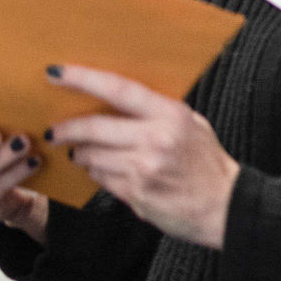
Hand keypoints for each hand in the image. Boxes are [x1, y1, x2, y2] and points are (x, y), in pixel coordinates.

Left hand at [43, 64, 239, 248]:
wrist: (226, 207)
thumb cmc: (205, 162)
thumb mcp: (190, 124)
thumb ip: (154, 110)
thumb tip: (109, 95)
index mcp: (170, 115)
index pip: (117, 89)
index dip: (82, 79)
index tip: (55, 73)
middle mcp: (156, 139)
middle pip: (94, 127)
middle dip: (66, 129)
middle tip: (55, 131)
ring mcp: (144, 168)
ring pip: (91, 156)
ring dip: (80, 153)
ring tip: (80, 152)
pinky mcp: (136, 194)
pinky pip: (100, 178)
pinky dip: (95, 173)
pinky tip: (101, 170)